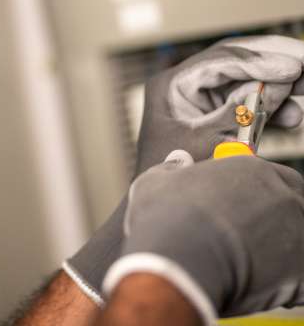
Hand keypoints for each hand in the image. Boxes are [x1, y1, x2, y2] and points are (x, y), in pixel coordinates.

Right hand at [104, 153, 303, 322]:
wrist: (178, 259)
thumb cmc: (167, 218)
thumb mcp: (157, 181)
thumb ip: (173, 168)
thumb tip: (178, 161)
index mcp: (250, 169)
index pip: (270, 175)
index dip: (256, 190)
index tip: (241, 201)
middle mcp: (280, 195)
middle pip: (293, 201)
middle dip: (278, 214)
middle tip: (251, 230)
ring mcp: (296, 232)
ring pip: (299, 238)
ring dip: (283, 248)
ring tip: (250, 261)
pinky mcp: (301, 272)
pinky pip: (301, 280)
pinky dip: (288, 284)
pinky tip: (261, 285)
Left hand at [136, 35, 303, 173]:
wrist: (164, 208)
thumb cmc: (171, 174)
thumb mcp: (204, 143)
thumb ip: (236, 114)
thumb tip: (271, 86)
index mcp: (171, 84)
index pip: (219, 61)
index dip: (258, 62)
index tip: (293, 67)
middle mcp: (185, 84)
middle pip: (235, 62)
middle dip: (272, 60)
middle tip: (303, 61)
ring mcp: (201, 99)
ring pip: (246, 81)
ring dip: (277, 83)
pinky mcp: (216, 115)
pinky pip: (248, 103)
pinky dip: (271, 107)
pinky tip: (293, 115)